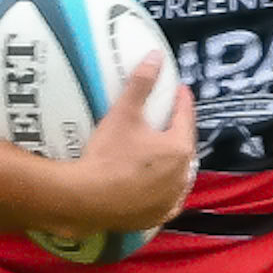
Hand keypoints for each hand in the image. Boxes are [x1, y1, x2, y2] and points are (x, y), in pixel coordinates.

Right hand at [42, 56, 196, 236]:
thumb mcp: (124, 113)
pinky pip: (168, 199)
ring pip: (180, 175)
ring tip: (163, 151)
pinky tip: (159, 186)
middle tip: (168, 120)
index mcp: (179, 147)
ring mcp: (172, 199)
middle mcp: (183, 175)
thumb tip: (155, 56)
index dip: (181, 100)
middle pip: (185, 146)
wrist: (87, 199)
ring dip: (174, 162)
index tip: (179, 89)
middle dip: (179, 131)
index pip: (186, 116)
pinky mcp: (159, 216)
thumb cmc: (107, 155)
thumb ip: (141, 83)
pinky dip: (165, 190)